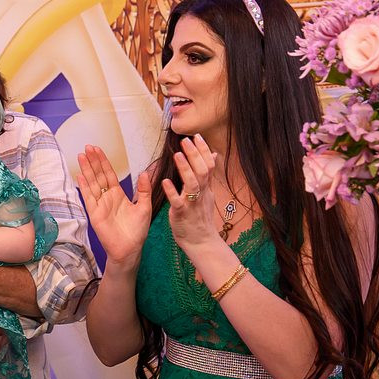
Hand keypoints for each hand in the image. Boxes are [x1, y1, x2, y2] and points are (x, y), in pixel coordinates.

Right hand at [76, 144, 151, 266]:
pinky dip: (84, 187)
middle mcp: (107, 197)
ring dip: (86, 170)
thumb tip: (145, 172)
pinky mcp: (95, 214)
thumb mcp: (145, 207)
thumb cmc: (137, 231)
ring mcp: (99, 205)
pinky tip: (80, 175)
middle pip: (98, 175)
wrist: (129, 249)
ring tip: (81, 156)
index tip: (97, 150)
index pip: (109, 174)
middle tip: (87, 147)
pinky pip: (88, 197)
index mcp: (118, 195)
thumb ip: (144, 190)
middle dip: (93, 161)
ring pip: (92, 183)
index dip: (103, 161)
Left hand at [158, 135, 222, 251]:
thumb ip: (208, 175)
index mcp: (206, 187)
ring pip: (192, 184)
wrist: (201, 242)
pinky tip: (165, 182)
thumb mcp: (208, 193)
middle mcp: (201, 193)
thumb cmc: (200, 217)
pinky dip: (172, 192)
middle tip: (186, 140)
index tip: (196, 136)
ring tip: (177, 155)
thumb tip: (213, 155)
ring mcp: (192, 203)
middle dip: (194, 154)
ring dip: (185, 168)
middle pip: (202, 171)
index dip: (203, 150)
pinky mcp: (182, 214)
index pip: (209, 165)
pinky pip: (177, 202)